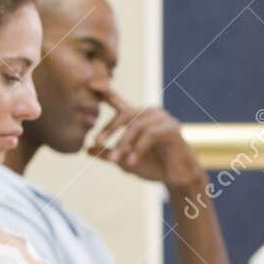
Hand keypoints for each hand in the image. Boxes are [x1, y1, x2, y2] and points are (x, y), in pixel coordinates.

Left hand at [87, 92, 205, 190]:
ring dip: (124, 144)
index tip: (90, 86)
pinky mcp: (172, 128)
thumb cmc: (153, 166)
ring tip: (116, 161)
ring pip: (137, 126)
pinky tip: (132, 162)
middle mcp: (150, 113)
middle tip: (98, 142)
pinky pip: (150, 135)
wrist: (177, 178)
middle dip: (111, 128)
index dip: (106, 93)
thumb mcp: (125, 161)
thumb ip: (109, 154)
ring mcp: (162, 119)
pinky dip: (139, 149)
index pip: (119, 103)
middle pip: (126, 114)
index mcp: (138, 117)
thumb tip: (86, 150)